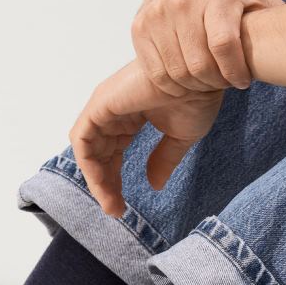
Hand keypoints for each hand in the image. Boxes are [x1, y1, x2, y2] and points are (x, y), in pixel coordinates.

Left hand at [69, 60, 223, 215]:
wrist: (203, 73)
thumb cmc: (198, 95)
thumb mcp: (179, 136)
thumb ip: (163, 160)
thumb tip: (155, 185)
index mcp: (129, 115)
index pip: (112, 153)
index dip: (114, 180)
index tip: (123, 206)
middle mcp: (113, 111)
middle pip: (98, 155)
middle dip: (104, 186)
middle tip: (116, 210)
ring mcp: (104, 106)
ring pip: (88, 151)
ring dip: (96, 181)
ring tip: (111, 205)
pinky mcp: (100, 104)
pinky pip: (83, 141)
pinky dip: (88, 165)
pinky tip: (102, 185)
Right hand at [133, 0, 282, 92]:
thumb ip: (270, 21)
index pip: (223, 45)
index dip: (234, 72)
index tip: (241, 82)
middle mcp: (182, 2)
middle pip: (198, 65)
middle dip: (214, 83)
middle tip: (222, 84)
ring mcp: (157, 16)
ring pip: (176, 73)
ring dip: (193, 87)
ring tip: (205, 83)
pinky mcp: (139, 30)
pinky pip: (157, 73)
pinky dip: (172, 86)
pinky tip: (185, 82)